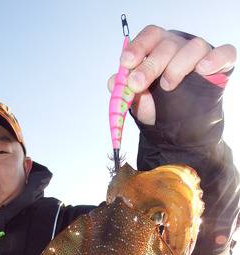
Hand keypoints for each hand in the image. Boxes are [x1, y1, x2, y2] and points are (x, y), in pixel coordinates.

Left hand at [107, 25, 236, 124]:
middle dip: (149, 64)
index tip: (126, 64)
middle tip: (138, 84)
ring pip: (193, 47)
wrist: (179, 133)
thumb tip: (113, 82)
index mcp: (157, 50)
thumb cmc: (158, 109)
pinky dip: (215, 59)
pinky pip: (224, 53)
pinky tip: (203, 70)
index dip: (137, 48)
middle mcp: (178, 48)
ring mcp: (200, 56)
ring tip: (167, 86)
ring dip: (177, 66)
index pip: (149, 37)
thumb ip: (126, 93)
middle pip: (166, 44)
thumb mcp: (139, 103)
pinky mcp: (220, 66)